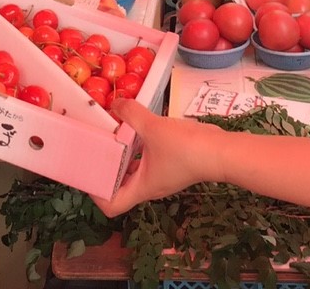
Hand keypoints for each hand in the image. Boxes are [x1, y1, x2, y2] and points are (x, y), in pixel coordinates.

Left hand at [91, 98, 225, 216]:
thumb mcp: (152, 127)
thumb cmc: (185, 148)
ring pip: (135, 172)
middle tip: (95, 151)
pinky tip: (136, 129)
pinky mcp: (173, 164)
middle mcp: (151, 186)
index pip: (112, 206)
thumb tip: (116, 103)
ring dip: (123, 157)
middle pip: (121, 188)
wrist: (221, 151)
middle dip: (106, 172)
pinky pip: (148, 160)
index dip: (97, 195)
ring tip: (112, 136)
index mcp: (142, 188)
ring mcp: (163, 175)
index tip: (88, 175)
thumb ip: (131, 114)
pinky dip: (139, 148)